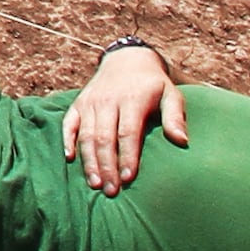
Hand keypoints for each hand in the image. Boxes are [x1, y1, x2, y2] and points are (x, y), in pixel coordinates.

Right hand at [63, 44, 184, 193]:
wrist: (127, 59)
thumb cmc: (153, 85)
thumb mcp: (171, 94)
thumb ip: (175, 117)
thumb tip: (182, 141)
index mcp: (131, 99)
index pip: (127, 133)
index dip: (127, 156)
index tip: (129, 178)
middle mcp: (107, 101)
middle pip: (104, 138)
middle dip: (106, 166)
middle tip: (111, 191)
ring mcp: (90, 102)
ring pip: (86, 135)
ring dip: (89, 160)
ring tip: (95, 184)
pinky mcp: (78, 104)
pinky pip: (68, 123)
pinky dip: (67, 141)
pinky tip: (69, 159)